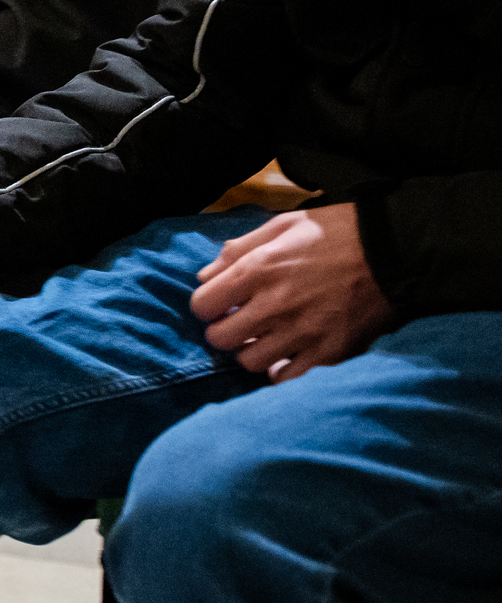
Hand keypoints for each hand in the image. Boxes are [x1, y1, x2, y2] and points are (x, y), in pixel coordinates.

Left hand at [189, 204, 390, 381]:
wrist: (398, 253)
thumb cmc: (338, 233)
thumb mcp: (284, 225)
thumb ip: (239, 249)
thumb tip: (205, 277)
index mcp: (259, 269)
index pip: (203, 305)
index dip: (207, 305)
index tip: (221, 304)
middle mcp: (275, 305)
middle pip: (221, 339)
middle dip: (224, 331)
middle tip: (241, 323)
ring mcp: (304, 332)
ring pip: (250, 362)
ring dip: (251, 352)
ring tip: (265, 338)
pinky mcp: (331, 353)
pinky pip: (288, 378)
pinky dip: (281, 371)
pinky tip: (287, 356)